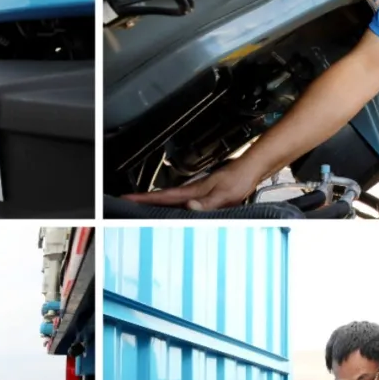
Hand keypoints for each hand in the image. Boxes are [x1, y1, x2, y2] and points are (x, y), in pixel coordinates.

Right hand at [121, 160, 262, 210]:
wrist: (250, 170)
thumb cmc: (239, 179)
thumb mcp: (224, 194)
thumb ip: (207, 203)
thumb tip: (189, 207)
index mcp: (193, 191)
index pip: (164, 196)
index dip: (144, 198)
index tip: (128, 199)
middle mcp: (192, 191)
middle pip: (162, 197)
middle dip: (143, 200)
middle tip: (127, 202)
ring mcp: (197, 192)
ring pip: (170, 199)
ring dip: (154, 202)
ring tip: (141, 207)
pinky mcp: (203, 195)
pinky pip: (180, 201)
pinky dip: (169, 204)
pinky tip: (170, 209)